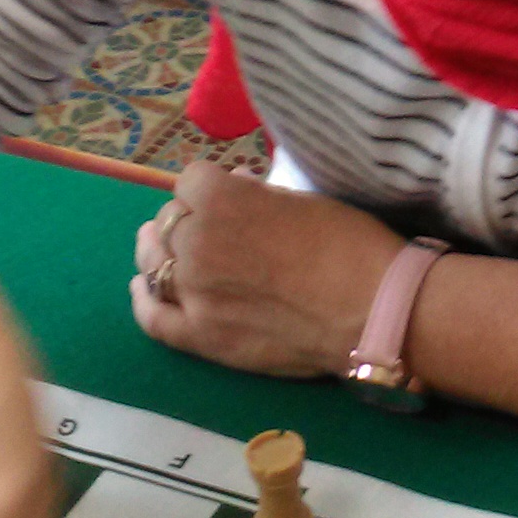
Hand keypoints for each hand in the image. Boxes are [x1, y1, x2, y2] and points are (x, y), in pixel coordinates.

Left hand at [132, 158, 405, 376]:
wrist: (374, 309)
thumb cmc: (350, 244)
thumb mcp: (302, 197)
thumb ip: (257, 196)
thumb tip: (238, 192)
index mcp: (221, 199)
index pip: (191, 182)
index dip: (213, 188)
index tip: (237, 196)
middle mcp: (196, 242)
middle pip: (171, 221)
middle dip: (192, 218)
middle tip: (219, 229)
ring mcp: (194, 292)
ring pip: (154, 263)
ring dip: (159, 251)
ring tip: (164, 249)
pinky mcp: (201, 335)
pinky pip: (154, 317)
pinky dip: (143, 299)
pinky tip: (143, 288)